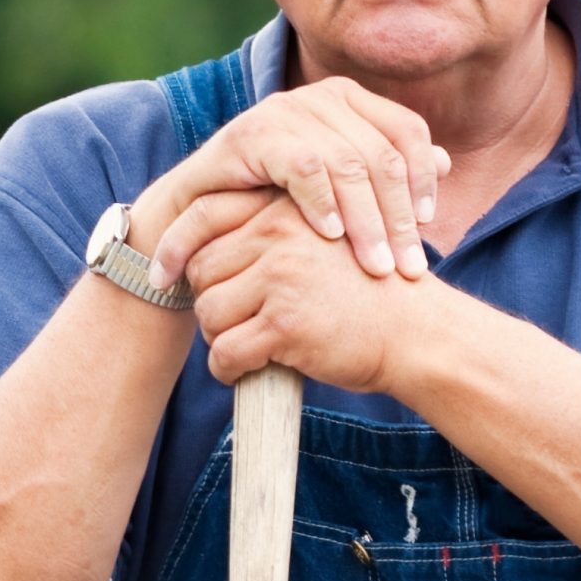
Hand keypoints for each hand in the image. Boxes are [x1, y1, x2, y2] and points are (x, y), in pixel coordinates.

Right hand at [141, 78, 449, 284]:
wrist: (195, 216)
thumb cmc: (273, 204)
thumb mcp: (337, 190)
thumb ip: (386, 174)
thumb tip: (448, 161)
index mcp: (348, 100)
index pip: (407, 132)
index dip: (424, 179)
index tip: (429, 228)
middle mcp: (320, 96)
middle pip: (382, 154)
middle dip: (399, 216)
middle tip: (408, 267)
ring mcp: (284, 111)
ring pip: (348, 164)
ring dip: (366, 221)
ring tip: (376, 266)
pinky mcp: (252, 135)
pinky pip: (304, 167)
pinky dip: (322, 204)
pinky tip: (331, 238)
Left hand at [183, 190, 440, 392]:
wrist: (418, 332)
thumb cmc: (368, 291)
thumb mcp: (324, 240)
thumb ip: (274, 233)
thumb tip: (203, 248)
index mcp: (287, 208)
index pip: (204, 214)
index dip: (173, 246)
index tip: (162, 275)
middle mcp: (279, 234)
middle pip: (201, 268)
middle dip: (210, 300)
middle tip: (234, 322)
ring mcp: (281, 278)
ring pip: (209, 312)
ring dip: (219, 336)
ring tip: (246, 345)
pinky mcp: (285, 325)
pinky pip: (226, 351)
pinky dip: (228, 369)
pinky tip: (244, 371)